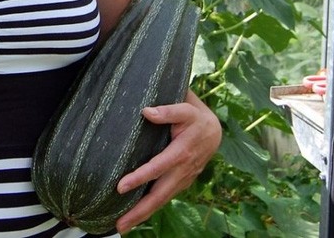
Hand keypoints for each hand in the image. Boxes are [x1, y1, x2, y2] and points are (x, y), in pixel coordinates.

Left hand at [114, 90, 221, 234]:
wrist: (214, 131)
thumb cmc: (195, 117)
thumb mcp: (185, 108)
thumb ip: (167, 111)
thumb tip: (146, 112)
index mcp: (181, 152)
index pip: (157, 168)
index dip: (140, 178)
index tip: (120, 187)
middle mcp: (183, 171)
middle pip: (159, 195)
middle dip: (139, 211)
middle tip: (119, 224)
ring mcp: (183, 179)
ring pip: (162, 200)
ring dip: (143, 214)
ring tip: (122, 226)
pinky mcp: (181, 183)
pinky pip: (165, 198)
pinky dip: (152, 208)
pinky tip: (136, 214)